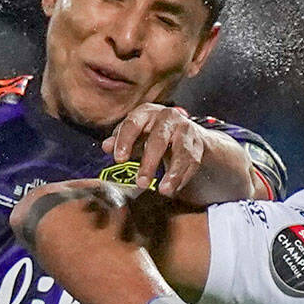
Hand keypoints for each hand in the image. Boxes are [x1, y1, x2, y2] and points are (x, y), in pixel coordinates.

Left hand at [102, 104, 245, 198]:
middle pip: (158, 139)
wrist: (183, 133)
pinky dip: (182, 177)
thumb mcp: (135, 135)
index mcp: (146, 112)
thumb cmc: (150, 134)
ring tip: (164, 190)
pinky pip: (191, 162)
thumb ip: (120, 140)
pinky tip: (172, 189)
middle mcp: (167, 117)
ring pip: (181, 151)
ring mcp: (185, 129)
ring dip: (173, 172)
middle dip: (149, 162)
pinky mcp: (198, 144)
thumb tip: (105, 146)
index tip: (118, 159)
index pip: (133, 123)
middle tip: (141, 183)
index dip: (125, 140)